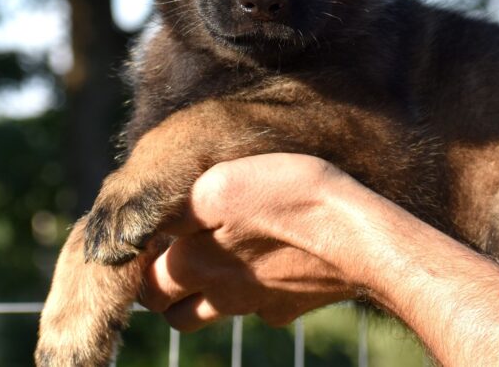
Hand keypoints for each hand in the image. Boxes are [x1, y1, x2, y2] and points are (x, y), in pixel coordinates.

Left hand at [140, 154, 357, 330]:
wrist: (357, 234)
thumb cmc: (288, 197)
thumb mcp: (221, 183)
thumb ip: (176, 207)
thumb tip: (142, 224)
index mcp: (191, 265)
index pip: (144, 283)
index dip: (141, 264)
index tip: (153, 240)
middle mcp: (218, 294)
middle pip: (170, 310)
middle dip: (163, 289)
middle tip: (174, 255)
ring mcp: (256, 305)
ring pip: (210, 315)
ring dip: (202, 296)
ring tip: (215, 261)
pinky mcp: (289, 306)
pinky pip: (262, 306)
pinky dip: (257, 292)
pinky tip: (271, 262)